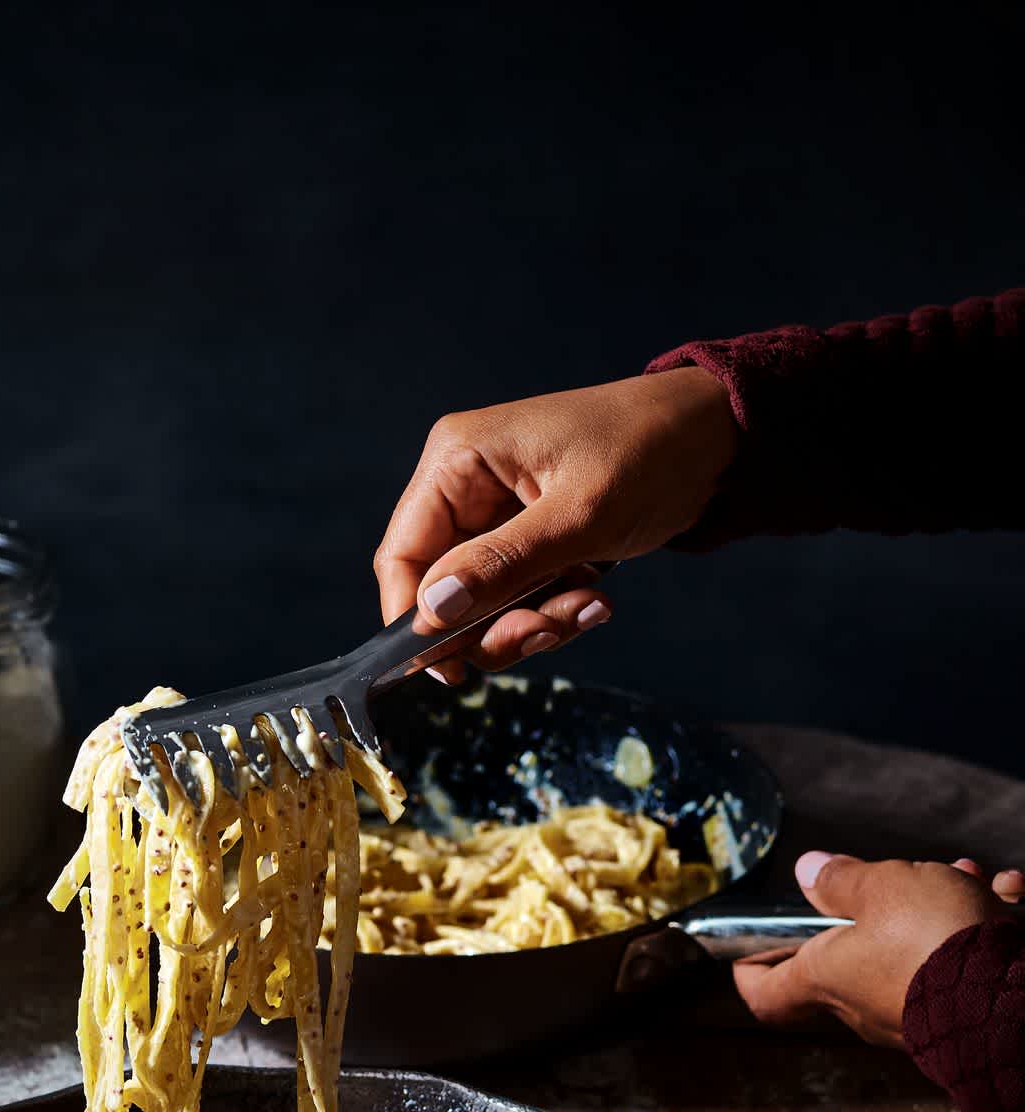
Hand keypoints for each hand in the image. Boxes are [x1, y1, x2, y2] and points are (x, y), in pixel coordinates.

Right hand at [374, 368, 739, 682]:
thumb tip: (431, 614)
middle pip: (441, 591)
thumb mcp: (577, 517)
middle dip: (494, 625)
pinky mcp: (526, 539)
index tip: (449, 668)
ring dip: (532, 622)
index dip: (415, 619)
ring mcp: (495, 515)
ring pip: (481, 605)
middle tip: (546, 633)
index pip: (401, 555)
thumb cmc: (651, 451)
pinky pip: (516, 598)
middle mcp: (465, 487)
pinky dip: (552, 611)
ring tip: (590, 607)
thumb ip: (499, 568)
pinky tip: (596, 597)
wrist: (718, 435)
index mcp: (458, 461)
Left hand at [733, 852, 1021, 1048]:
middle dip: (877, 908)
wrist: (1016, 1003)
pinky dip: (978, 927)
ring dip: (936, 907)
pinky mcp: (959, 1012)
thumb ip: (843, 879)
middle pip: (849, 954)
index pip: (764, 992)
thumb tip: (808, 871)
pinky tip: (1006, 895)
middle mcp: (862, 1005)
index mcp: (824, 978)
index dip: (749, 967)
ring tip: (965, 875)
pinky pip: (957, 963)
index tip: (747, 947)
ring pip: (912, 949)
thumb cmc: (936, 944)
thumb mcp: (882, 887)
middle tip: (903, 876)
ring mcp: (910, 1013)